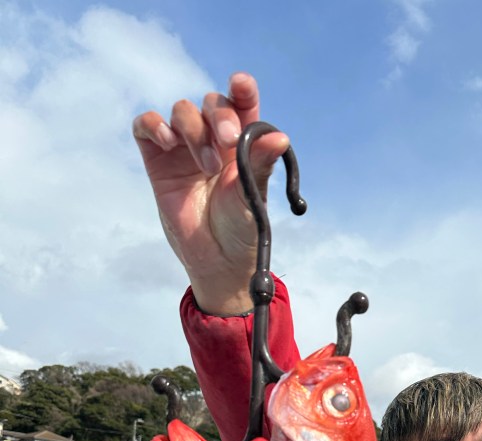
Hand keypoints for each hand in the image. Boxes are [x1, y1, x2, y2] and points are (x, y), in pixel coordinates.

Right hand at [133, 72, 288, 313]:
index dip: (242, 89)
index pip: (242, 104)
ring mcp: (184, 148)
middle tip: (228, 141)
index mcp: (242, 143)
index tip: (241, 84)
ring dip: (193, 130)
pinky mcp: (158, 159)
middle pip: (212, 104)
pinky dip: (155, 125)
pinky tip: (168, 141)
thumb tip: (279, 137)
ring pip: (182, 111)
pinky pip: (147, 126)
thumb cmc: (241, 229)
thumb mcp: (252, 197)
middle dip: (219, 116)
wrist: (217, 261)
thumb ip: (260, 164)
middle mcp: (213, 139)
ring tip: (206, 166)